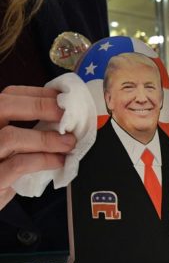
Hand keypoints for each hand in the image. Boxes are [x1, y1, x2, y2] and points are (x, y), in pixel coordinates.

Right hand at [0, 86, 75, 209]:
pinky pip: (19, 164)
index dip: (40, 94)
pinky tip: (59, 161)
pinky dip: (44, 160)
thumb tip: (67, 118)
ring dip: (47, 138)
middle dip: (42, 107)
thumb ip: (31, 129)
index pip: (10, 95)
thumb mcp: (14, 144)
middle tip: (68, 116)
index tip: (65, 100)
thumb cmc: (4, 169)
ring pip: (11, 136)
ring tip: (69, 143)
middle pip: (4, 106)